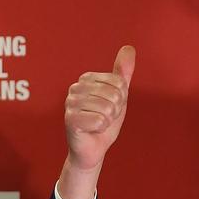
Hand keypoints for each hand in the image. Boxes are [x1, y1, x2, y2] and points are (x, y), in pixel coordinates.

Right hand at [64, 45, 135, 173]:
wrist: (93, 150)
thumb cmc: (104, 123)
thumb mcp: (119, 97)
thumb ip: (123, 74)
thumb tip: (129, 48)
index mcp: (87, 79)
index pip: (119, 83)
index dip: (121, 100)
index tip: (111, 108)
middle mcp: (76, 87)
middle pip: (114, 95)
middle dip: (115, 111)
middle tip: (104, 118)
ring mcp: (70, 103)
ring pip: (107, 108)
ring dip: (107, 121)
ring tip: (97, 124)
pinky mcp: (70, 119)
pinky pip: (99, 121)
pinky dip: (100, 130)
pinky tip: (91, 131)